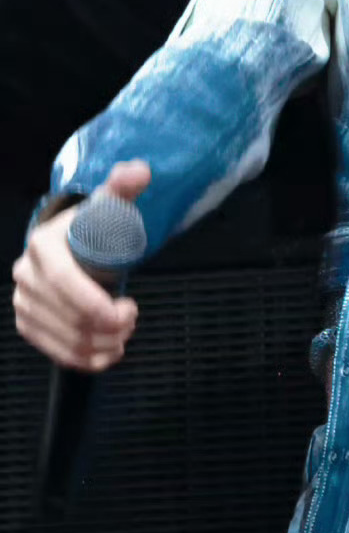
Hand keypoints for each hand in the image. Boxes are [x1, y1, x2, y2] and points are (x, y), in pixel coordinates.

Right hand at [12, 159, 150, 371]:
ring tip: (125, 334)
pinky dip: (85, 360)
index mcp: (43, 245)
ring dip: (101, 346)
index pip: (67, 283)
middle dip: (108, 327)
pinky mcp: (28, 323)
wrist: (67, 242)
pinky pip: (55, 352)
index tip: (130, 309)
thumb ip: (123, 185)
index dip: (98, 305)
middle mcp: (27, 275)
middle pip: (69, 316)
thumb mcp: (107, 203)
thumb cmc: (91, 224)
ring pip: (65, 339)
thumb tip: (140, 172)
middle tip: (133, 318)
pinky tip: (109, 355)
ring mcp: (24, 302)